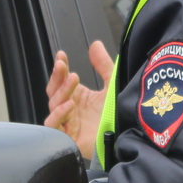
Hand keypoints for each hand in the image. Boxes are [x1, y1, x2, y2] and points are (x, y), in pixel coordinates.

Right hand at [45, 40, 113, 158]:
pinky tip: (69, 104)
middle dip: (57, 77)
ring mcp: (68, 124)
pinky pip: (53, 126)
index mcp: (78, 98)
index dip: (59, 68)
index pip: (61, 81)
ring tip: (74, 78)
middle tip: (63, 65)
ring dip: (62, 91)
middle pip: (54, 91)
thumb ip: (103, 66)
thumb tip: (95, 44)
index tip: (61, 56)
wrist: (129, 138)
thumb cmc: (119, 117)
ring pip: (54, 105)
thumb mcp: (111, 86)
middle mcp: (71, 110)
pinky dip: (58, 114)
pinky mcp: (69, 139)